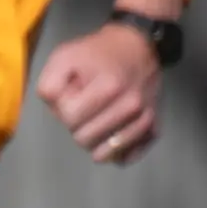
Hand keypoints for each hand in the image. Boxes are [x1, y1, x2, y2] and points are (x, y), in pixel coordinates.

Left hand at [37, 14, 167, 165]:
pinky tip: (109, 137)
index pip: (70, 118)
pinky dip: (116, 153)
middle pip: (86, 140)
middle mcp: (132, 107)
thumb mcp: (64, 57)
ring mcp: (146, 121)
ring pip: (107, 154)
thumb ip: (51, 84)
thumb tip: (58, 112)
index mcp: (109, 86)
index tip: (69, 97)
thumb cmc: (95, 54)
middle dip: (77, 127)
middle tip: (82, 109)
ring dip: (95, 141)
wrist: (136, 50)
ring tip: (94, 120)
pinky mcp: (155, 131)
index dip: (63, 109)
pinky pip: (129, 157)